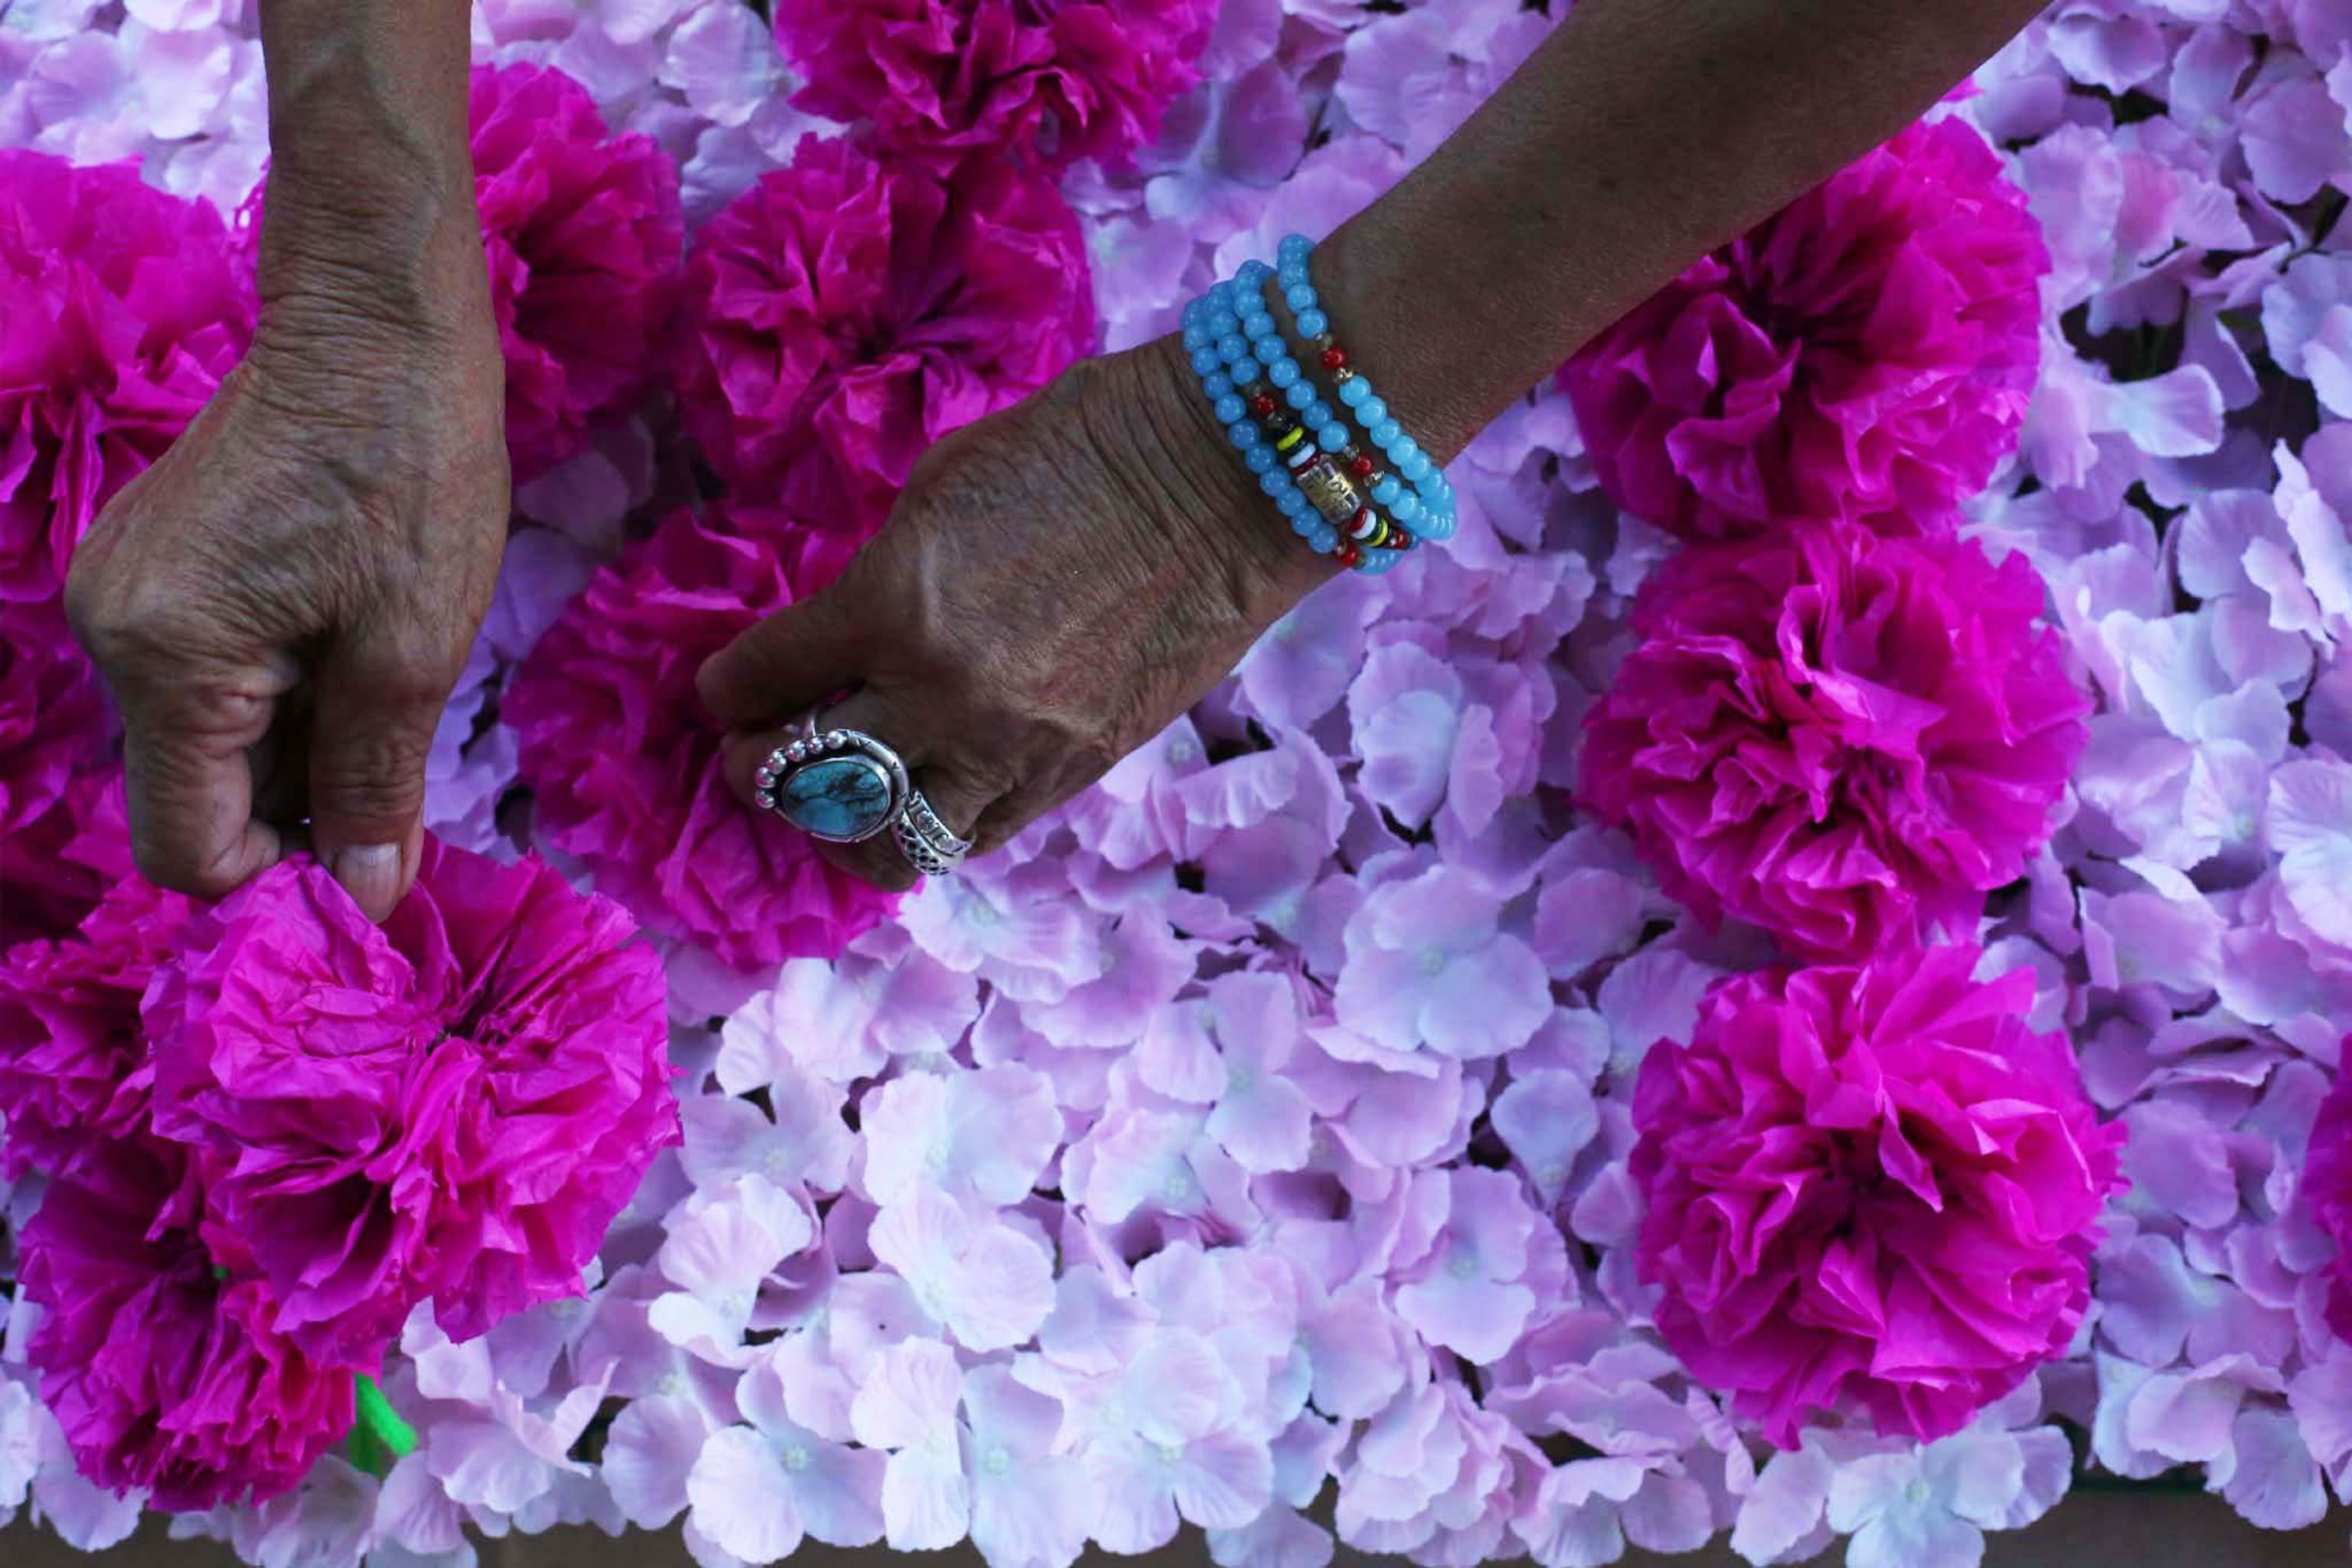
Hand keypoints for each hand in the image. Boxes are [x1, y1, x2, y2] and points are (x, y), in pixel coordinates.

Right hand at [64, 285, 507, 920]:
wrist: (378, 327)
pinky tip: (350, 649)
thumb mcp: (413, 648)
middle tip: (401, 767)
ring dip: (301, 749)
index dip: (280, 877)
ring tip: (381, 684)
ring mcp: (125, 596)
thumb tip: (362, 898)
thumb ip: (375, 784)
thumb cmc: (411, 472)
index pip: (185, 850)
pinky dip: (284, 698)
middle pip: (196, 799)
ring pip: (209, 744)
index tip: (372, 860)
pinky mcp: (155, 570)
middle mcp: (113, 631)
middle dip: (300, 809)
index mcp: (165, 659)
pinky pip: (211, 684)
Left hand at [699, 336, 1333, 890]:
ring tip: (837, 792)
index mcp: (894, 603)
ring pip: (884, 844)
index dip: (726, 689)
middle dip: (759, 768)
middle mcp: (942, 695)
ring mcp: (1012, 748)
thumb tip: (844, 634)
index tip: (727, 687)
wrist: (1227, 476)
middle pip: (801, 781)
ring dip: (840, 823)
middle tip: (760, 747)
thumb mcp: (943, 490)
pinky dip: (929, 824)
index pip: (762, 680)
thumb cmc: (1081, 445)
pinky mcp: (1072, 774)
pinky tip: (920, 792)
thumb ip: (881, 575)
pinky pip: (972, 838)